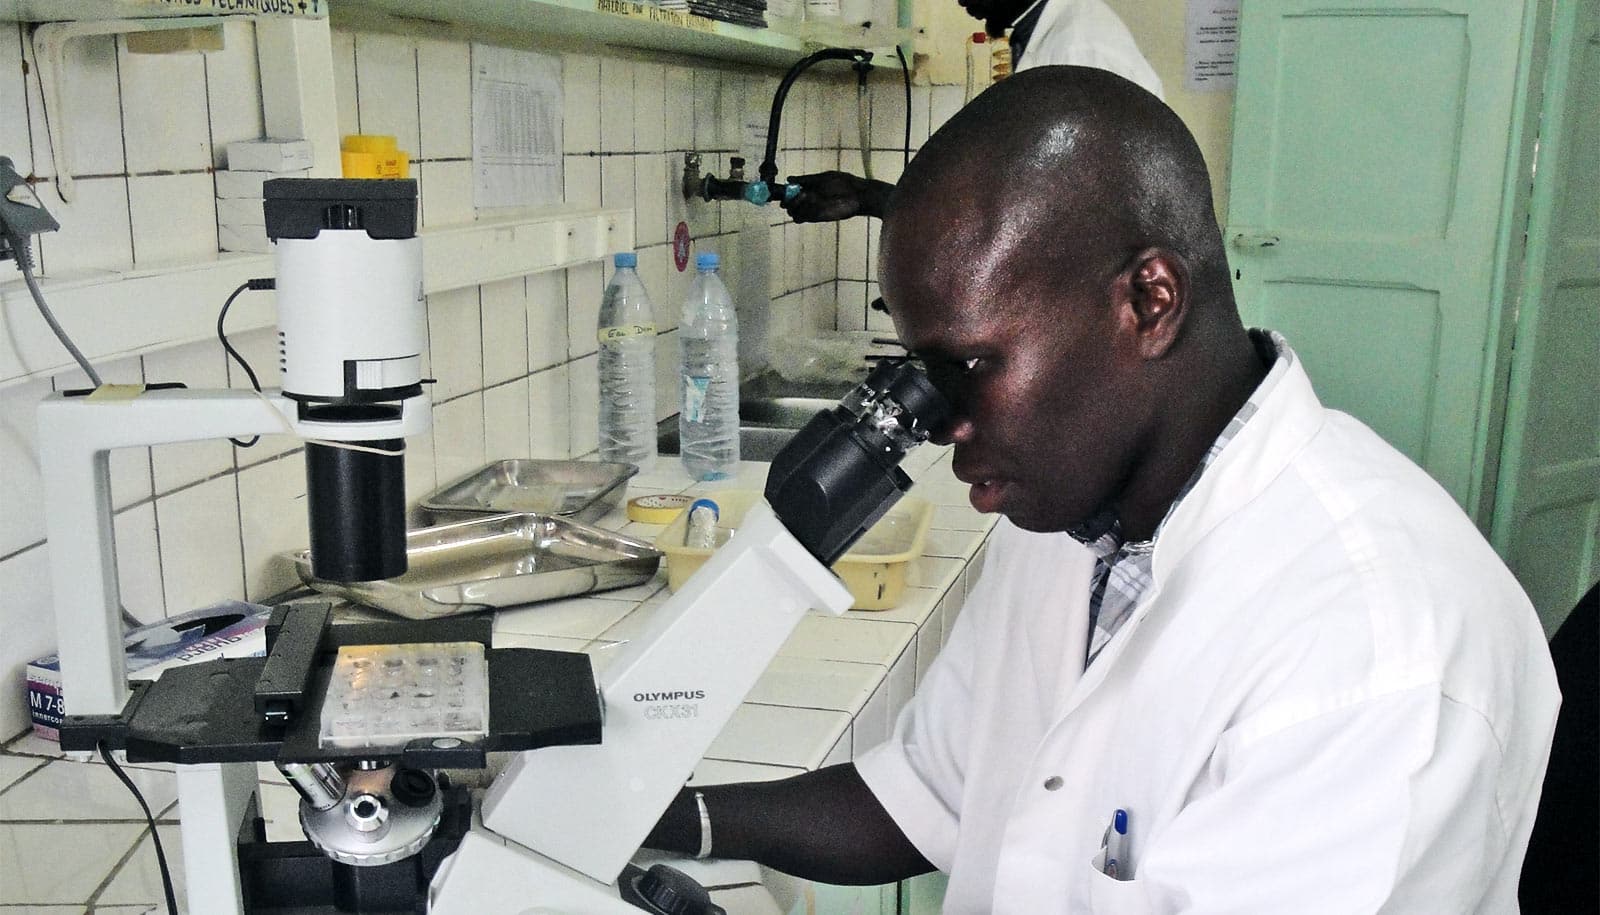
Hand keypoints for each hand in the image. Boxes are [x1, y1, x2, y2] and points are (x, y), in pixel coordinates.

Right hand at [779, 171, 893, 222]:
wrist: (859, 196)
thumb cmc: (844, 183)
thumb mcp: (824, 177)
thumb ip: (806, 179)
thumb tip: (789, 179)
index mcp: (810, 186)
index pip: (792, 190)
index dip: (785, 191)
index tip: (782, 191)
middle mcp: (809, 199)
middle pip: (790, 202)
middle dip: (788, 200)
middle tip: (795, 196)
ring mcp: (813, 209)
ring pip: (794, 212)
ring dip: (794, 207)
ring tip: (806, 199)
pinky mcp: (818, 217)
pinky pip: (802, 218)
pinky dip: (800, 214)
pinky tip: (809, 206)